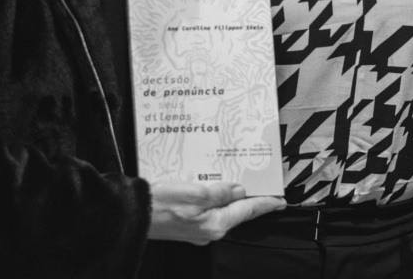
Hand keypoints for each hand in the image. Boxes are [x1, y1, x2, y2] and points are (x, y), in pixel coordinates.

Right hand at [147, 181, 285, 243]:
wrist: (131, 216)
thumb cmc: (160, 204)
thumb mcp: (196, 192)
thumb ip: (221, 192)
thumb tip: (240, 191)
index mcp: (215, 223)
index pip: (248, 211)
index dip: (266, 204)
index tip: (281, 201)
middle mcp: (209, 230)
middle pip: (237, 212)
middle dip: (250, 199)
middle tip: (264, 186)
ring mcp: (197, 229)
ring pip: (222, 210)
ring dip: (232, 197)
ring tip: (242, 183)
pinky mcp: (187, 224)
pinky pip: (208, 210)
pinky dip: (215, 198)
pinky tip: (214, 187)